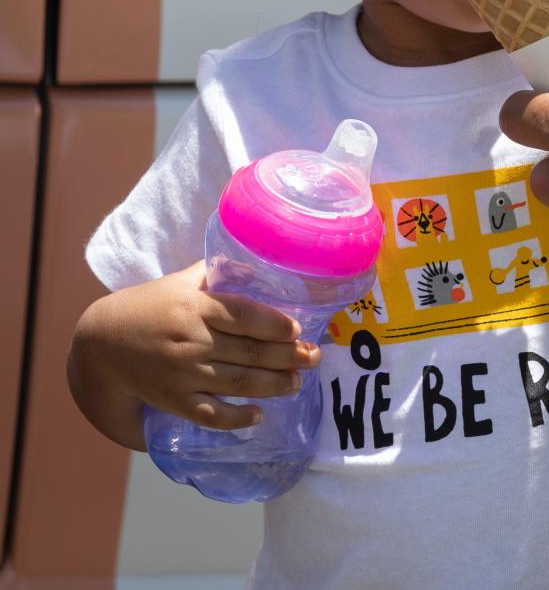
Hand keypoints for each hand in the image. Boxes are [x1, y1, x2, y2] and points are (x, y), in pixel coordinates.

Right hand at [70, 261, 321, 436]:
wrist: (102, 346)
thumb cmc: (149, 307)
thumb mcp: (179, 283)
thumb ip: (215, 274)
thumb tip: (254, 262)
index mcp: (196, 307)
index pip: (243, 315)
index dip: (274, 324)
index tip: (299, 329)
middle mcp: (192, 341)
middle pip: (249, 351)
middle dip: (288, 356)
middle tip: (314, 357)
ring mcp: (184, 374)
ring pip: (238, 383)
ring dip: (273, 385)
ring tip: (298, 382)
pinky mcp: (175, 401)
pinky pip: (211, 414)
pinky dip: (237, 418)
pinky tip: (258, 415)